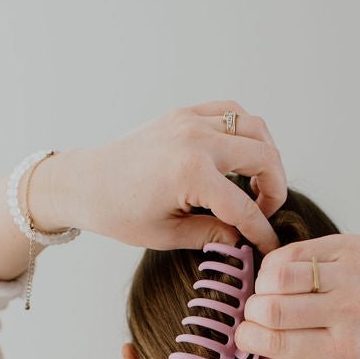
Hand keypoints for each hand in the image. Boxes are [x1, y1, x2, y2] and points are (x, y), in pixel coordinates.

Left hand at [44, 101, 284, 254]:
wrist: (84, 182)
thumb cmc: (118, 212)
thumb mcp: (167, 235)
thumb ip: (212, 234)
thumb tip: (243, 239)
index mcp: (191, 174)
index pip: (245, 207)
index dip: (263, 231)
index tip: (270, 247)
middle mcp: (196, 140)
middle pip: (264, 158)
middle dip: (275, 190)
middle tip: (265, 212)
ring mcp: (190, 121)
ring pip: (255, 127)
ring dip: (266, 156)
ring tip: (257, 183)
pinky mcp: (184, 113)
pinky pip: (231, 111)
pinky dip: (246, 130)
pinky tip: (241, 155)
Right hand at [234, 233, 359, 358]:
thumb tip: (261, 356)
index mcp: (347, 348)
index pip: (278, 343)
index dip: (249, 338)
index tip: (244, 335)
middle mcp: (348, 312)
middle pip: (272, 309)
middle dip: (251, 312)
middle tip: (255, 313)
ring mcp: (348, 275)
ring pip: (278, 275)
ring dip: (262, 285)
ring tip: (268, 291)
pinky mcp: (349, 246)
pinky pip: (295, 252)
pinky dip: (278, 263)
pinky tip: (283, 272)